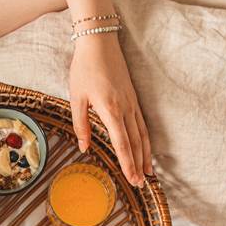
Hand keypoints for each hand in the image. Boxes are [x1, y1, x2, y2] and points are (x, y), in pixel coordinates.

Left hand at [69, 34, 151, 186]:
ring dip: (146, 155)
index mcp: (110, 110)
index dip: (128, 164)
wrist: (99, 42)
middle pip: (135, 143)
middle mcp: (125, 109)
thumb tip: (84, 147)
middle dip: (139, 165)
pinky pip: (142, 123)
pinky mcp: (133, 98)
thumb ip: (80, 124)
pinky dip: (145, 139)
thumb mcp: (76, 97)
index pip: (122, 144)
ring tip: (148, 172)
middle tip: (141, 184)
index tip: (132, 179)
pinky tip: (146, 149)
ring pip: (142, 134)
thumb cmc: (84, 69)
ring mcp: (132, 103)